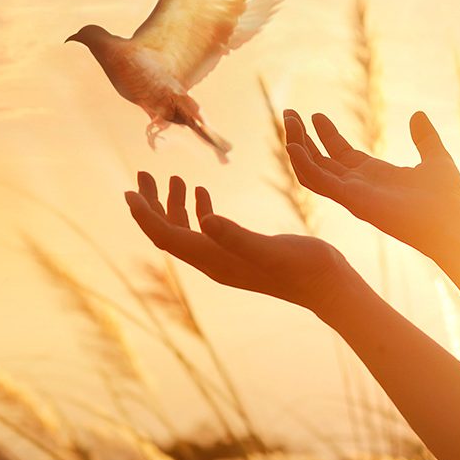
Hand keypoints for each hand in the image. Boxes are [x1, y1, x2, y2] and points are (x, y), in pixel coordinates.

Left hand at [125, 172, 362, 313]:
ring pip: (186, 230)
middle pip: (169, 233)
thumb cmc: (304, 267)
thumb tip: (203, 220)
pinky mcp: (239, 253)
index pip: (167, 237)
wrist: (329, 286)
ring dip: (174, 204)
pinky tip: (200, 191)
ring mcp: (225, 258)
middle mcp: (213, 261)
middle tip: (142, 173)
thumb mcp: (269, 248)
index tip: (129, 191)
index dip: (145, 215)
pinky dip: (198, 210)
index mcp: (214, 260)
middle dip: (152, 204)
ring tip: (172, 176)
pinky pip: (207, 231)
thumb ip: (235, 235)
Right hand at [283, 109, 459, 260]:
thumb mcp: (436, 158)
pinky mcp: (350, 199)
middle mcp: (357, 185)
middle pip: (319, 160)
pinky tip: (293, 146)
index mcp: (373, 176)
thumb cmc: (447, 199)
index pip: (340, 153)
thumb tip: (418, 115)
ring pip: (312, 169)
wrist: (451, 222)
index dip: (326, 134)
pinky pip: (318, 181)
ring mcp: (351, 193)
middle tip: (289, 113)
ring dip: (297, 145)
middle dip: (302, 137)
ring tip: (288, 120)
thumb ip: (425, 138)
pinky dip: (303, 164)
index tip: (315, 115)